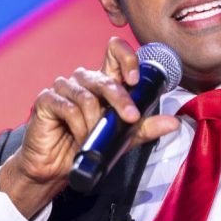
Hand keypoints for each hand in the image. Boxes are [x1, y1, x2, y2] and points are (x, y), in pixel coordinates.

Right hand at [0, 37, 179, 218]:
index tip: (135, 79)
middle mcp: (84, 81)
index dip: (126, 57)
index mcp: (103, 81)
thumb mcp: (122, 137)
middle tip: (131, 118)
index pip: (114, 52)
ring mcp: (64, 88)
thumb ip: (145, 127)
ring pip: (87, 95)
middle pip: (104, 78)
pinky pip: (67, 107)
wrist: (57, 168)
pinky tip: (82, 138)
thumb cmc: (89, 146)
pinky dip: (79, 125)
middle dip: (121, 99)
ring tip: (97, 137)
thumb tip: (173, 123)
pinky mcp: (46, 100)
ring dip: (97, 120)